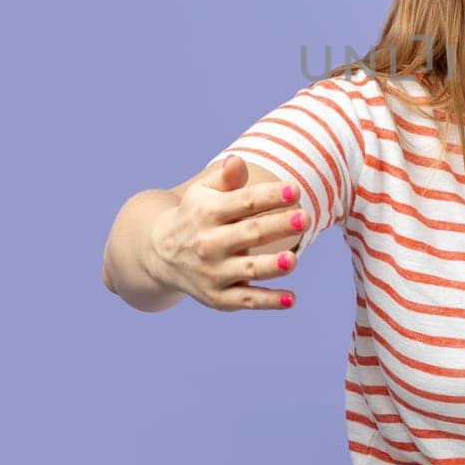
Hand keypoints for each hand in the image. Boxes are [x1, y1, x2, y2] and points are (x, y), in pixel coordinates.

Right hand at [143, 155, 307, 311]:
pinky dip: (268, 302)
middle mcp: (210, 243)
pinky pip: (246, 300)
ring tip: (292, 259)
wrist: (159, 254)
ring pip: (248, 270)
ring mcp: (214, 272)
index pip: (244, 202)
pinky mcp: (218, 297)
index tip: (295, 190)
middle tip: (305, 218)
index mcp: (209, 212)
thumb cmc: (196, 214)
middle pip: (250, 233)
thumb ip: (225, 178)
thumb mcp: (202, 192)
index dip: (270, 196)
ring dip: (271, 266)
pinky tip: (291, 299)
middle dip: (278, 226)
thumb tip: (237, 162)